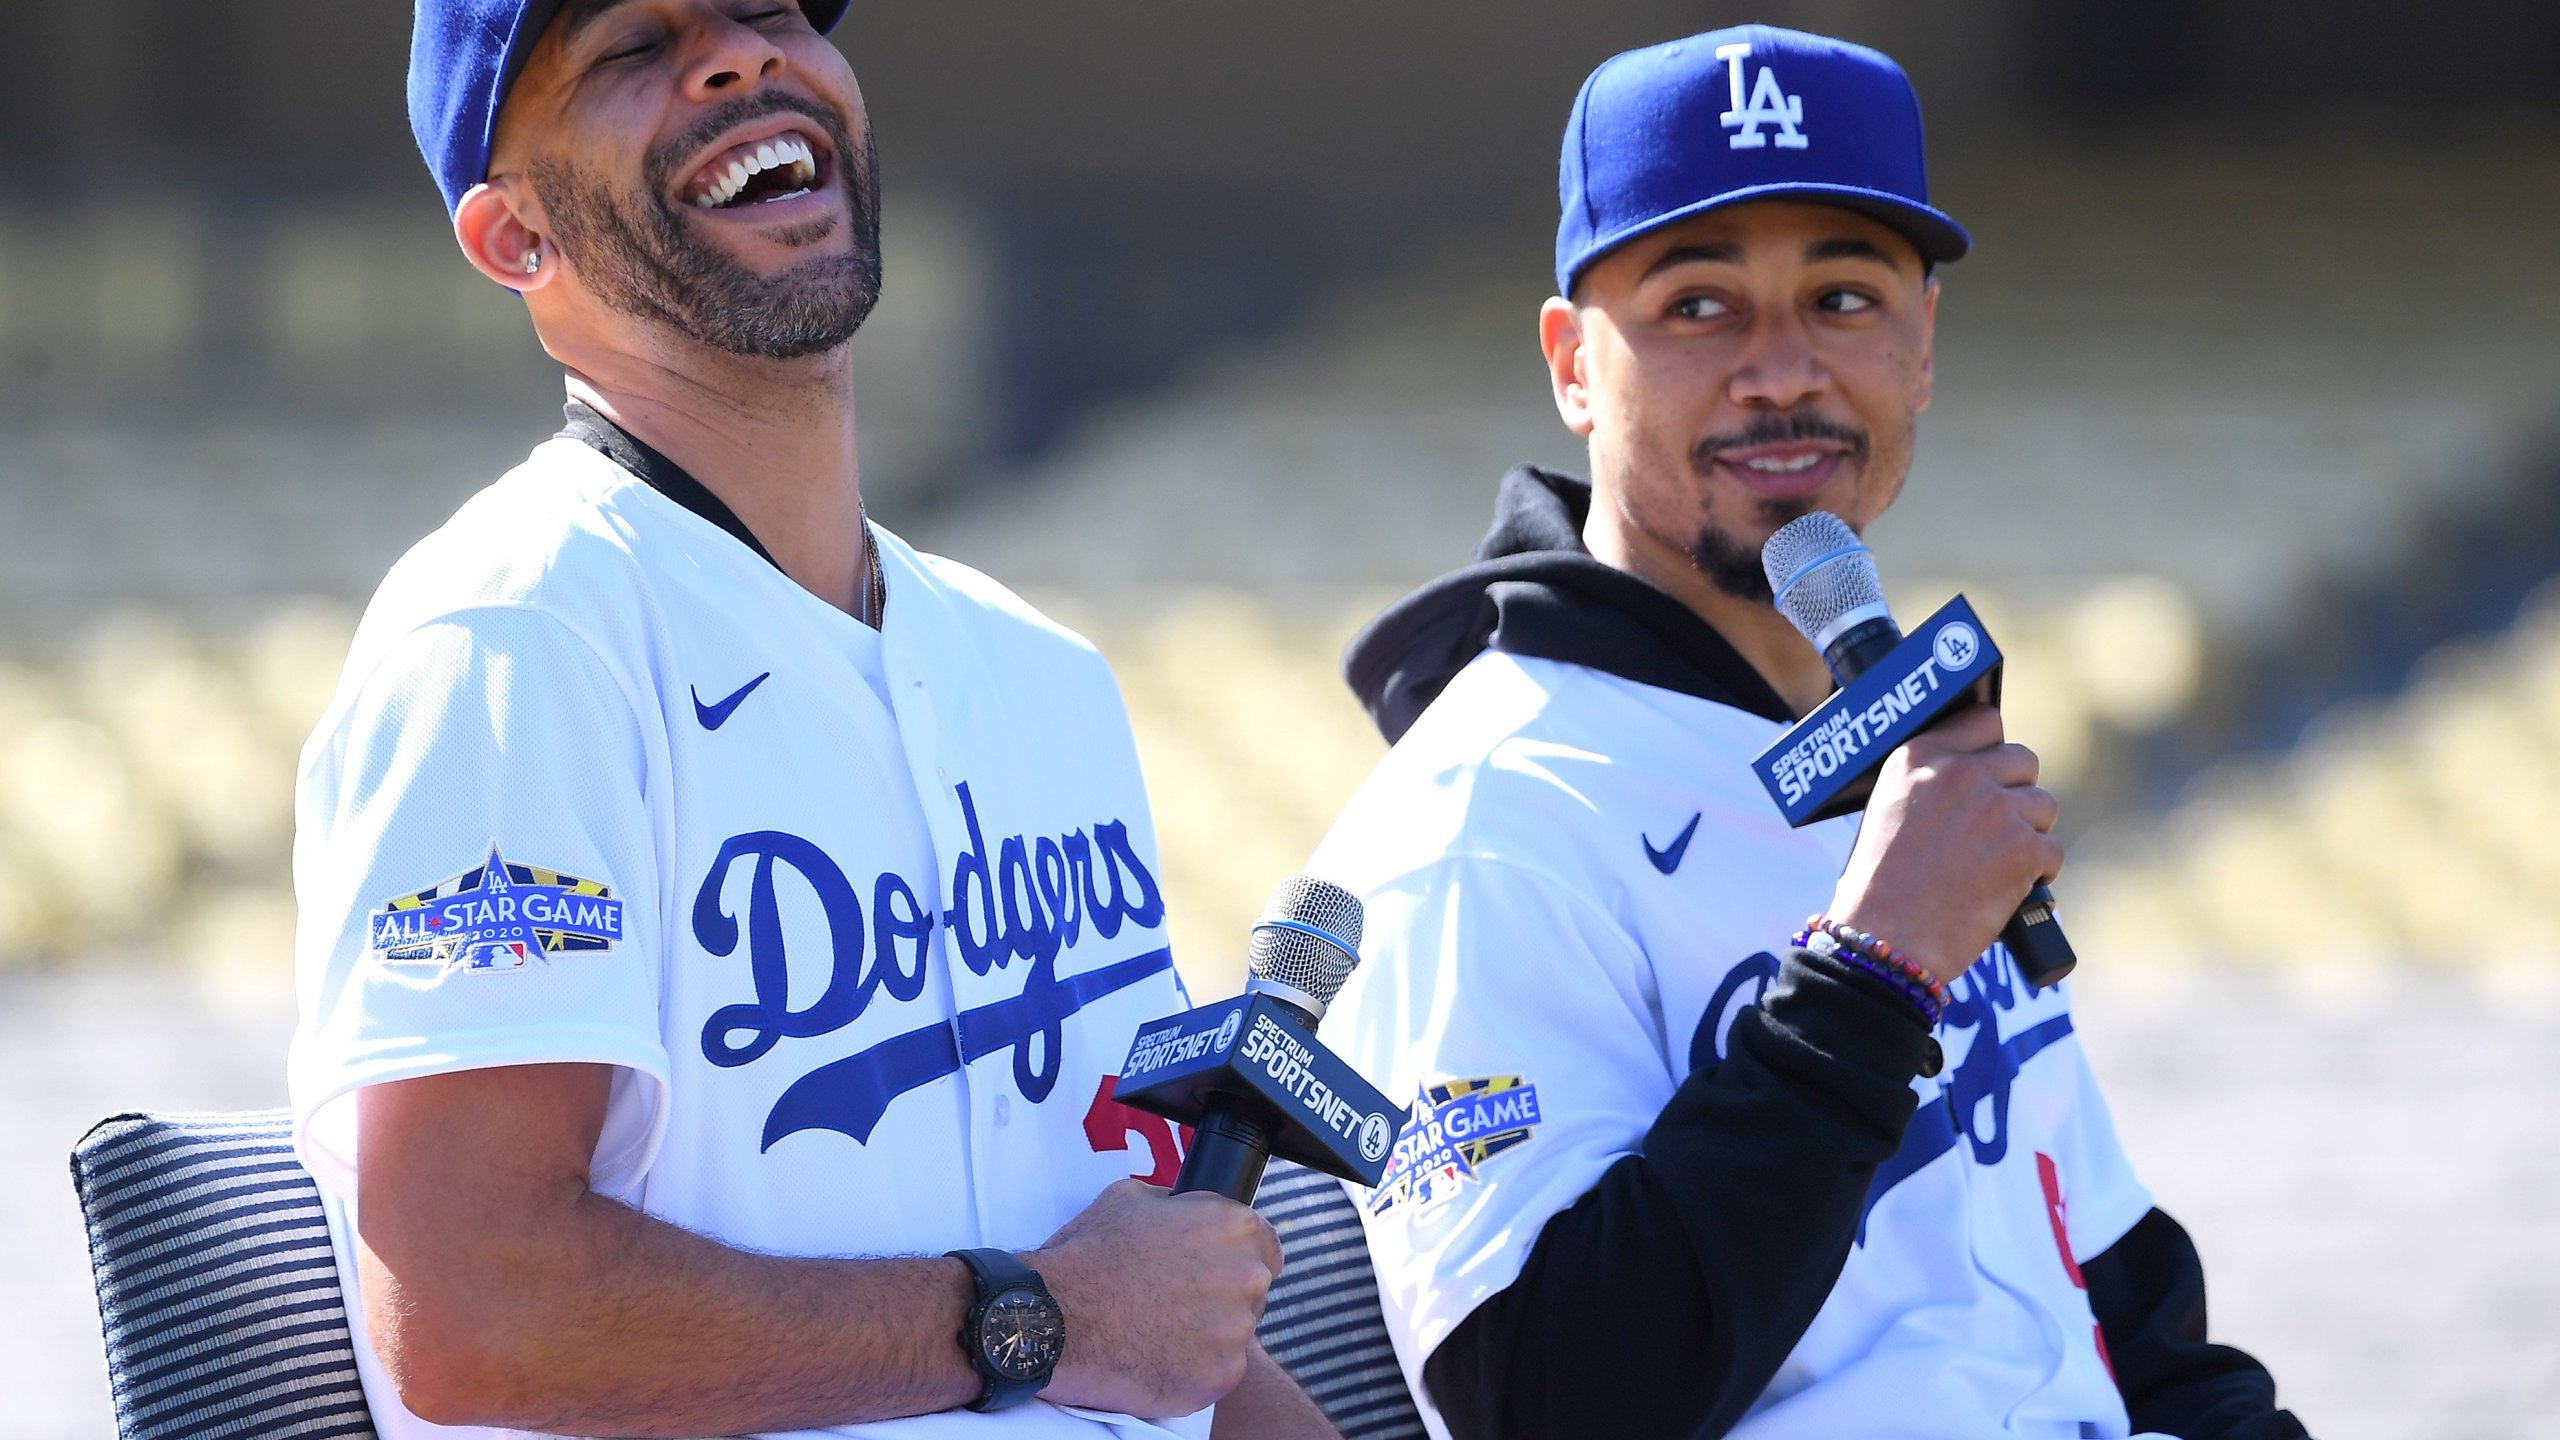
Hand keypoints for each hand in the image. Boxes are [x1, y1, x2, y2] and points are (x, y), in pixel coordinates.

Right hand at [1029, 1178, 1283, 1418]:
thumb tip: (1184, 1210)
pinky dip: (1193, 1368)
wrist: (1058, 1318)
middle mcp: (1248, 1276)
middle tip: (1175, 1301)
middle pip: (1252, 1290)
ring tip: (1158, 1329)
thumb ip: (1176, 1204)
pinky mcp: (1221, 1376)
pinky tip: (1155, 1356)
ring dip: (1207, 1333)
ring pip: (1235, 1333)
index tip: (1211, 1270)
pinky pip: (1217, 1371)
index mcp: (1235, 1227)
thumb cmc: (1090, 1255)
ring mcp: (1238, 1331)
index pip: (1266, 1245)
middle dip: (1221, 1295)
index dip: (1236, 1257)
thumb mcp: (1131, 1197)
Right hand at [1827, 704, 2060, 986]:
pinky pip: (2052, 850)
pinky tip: (2006, 889)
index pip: (1984, 721)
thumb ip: (1932, 782)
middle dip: (2016, 793)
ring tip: (1997, 864)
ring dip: (2029, 833)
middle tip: (1995, 828)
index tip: (1990, 771)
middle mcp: (1960, 774)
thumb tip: (1979, 776)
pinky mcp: (2023, 849)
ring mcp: (1995, 809)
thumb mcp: (1888, 810)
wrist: (1888, 939)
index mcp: (1919, 757)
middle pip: (2023, 761)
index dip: (1993, 748)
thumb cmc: (1878, 886)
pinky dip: (2036, 874)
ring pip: (2044, 806)